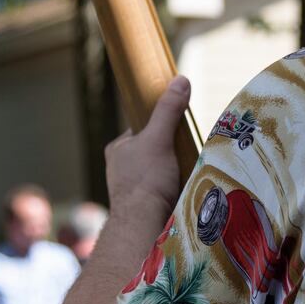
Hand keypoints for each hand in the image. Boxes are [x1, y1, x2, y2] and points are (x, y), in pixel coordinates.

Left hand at [105, 76, 191, 236]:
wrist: (143, 224)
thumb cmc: (146, 179)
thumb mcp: (159, 137)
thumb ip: (168, 110)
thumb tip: (180, 79)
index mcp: (117, 150)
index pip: (143, 130)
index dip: (162, 129)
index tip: (179, 132)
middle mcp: (120, 169)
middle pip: (153, 151)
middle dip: (170, 153)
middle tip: (186, 154)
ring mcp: (131, 189)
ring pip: (158, 172)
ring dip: (174, 172)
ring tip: (188, 173)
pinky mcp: (142, 206)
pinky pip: (162, 191)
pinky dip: (174, 189)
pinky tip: (184, 190)